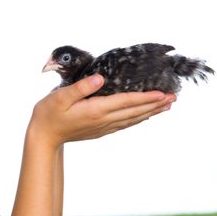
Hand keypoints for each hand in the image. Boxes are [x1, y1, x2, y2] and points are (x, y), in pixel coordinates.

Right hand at [30, 74, 175, 146]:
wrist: (43, 137)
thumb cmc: (49, 113)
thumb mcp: (60, 96)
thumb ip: (81, 87)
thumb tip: (100, 78)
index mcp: (95, 110)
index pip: (126, 102)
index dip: (145, 97)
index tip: (162, 93)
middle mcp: (103, 120)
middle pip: (134, 111)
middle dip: (154, 104)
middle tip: (173, 97)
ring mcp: (103, 127)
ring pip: (132, 119)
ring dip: (150, 112)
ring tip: (165, 106)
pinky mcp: (100, 130)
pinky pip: (124, 124)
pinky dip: (137, 119)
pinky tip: (143, 116)